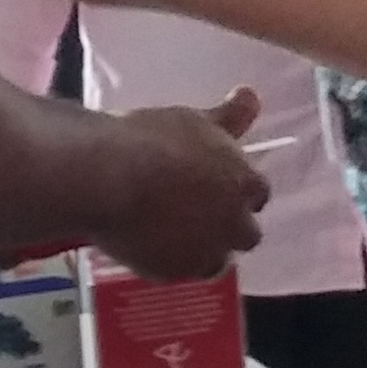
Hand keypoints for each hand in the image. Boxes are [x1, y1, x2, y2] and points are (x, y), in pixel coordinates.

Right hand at [100, 91, 267, 275]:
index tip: (218, 187)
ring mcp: (204, 252)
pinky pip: (178, 273)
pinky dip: (168, 262)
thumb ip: (230, 116)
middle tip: (197, 215)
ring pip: (215, 261)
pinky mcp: (172, 272)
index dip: (238, 192)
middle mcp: (232, 222)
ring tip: (172, 236)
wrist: (108, 176)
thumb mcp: (195, 121)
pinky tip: (148, 245)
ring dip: (202, 251)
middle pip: (246, 234)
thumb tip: (251, 94)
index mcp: (242, 182)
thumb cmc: (153, 140)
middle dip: (228, 228)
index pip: (258, 194)